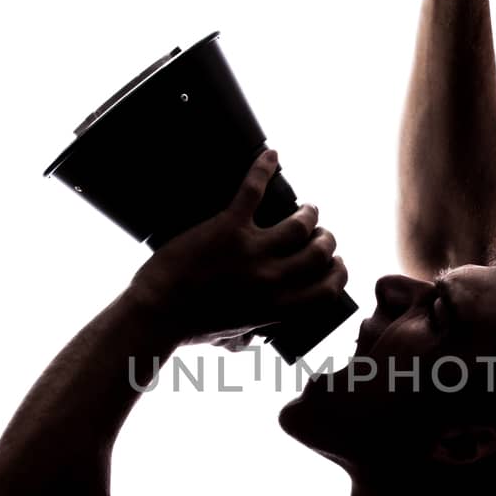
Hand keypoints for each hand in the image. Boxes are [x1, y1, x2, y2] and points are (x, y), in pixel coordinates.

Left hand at [129, 149, 347, 348]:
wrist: (157, 312)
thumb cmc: (188, 328)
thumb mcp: (229, 337)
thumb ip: (247, 336)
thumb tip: (252, 340)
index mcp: (277, 308)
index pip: (326, 289)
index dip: (339, 273)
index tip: (337, 264)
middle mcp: (272, 279)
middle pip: (318, 252)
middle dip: (326, 240)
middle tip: (321, 234)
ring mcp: (251, 250)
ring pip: (298, 224)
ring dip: (308, 213)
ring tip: (308, 209)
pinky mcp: (228, 227)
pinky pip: (253, 189)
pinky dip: (264, 168)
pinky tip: (271, 156)